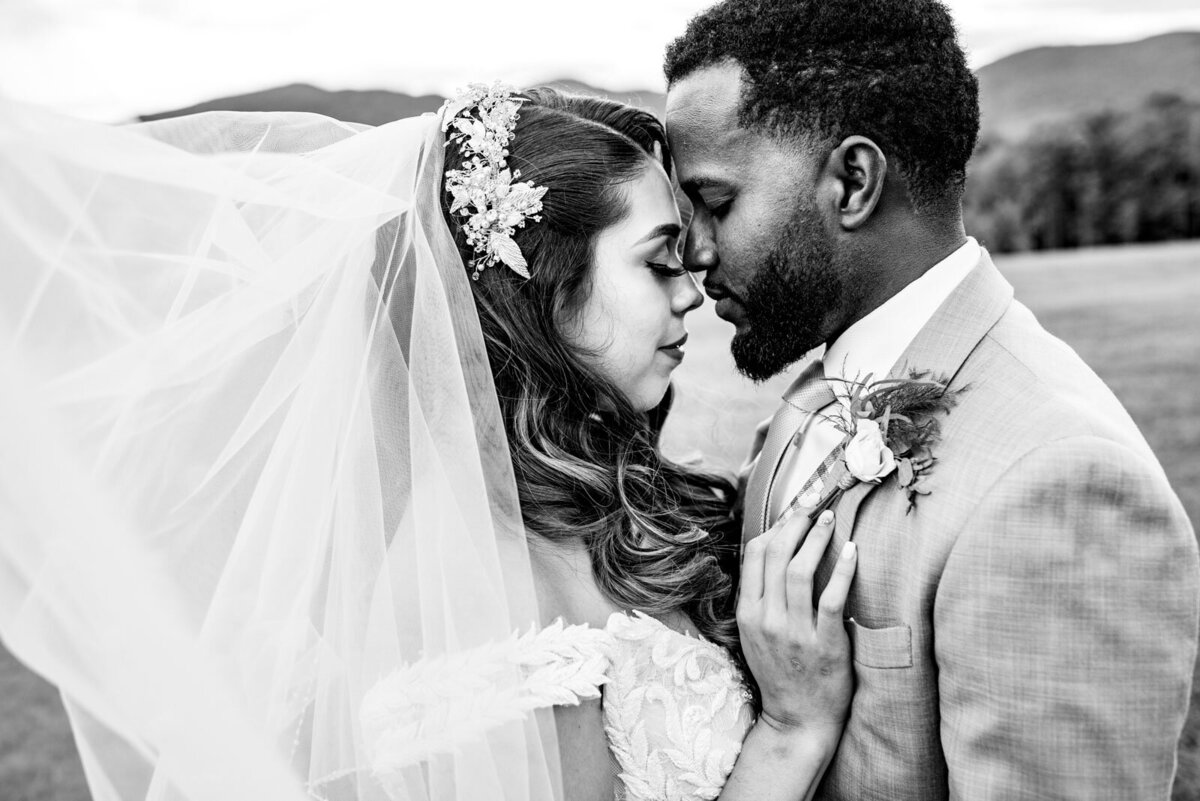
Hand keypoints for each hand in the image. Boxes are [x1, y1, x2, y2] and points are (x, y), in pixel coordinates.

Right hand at [737, 508, 856, 736]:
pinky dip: (842, 569)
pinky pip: (831, 597)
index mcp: (748, 613)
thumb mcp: (755, 635)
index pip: (753, 555)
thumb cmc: (780, 674)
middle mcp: (766, 619)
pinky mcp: (823, 643)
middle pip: (775, 554)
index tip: (793, 511)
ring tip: (830, 518)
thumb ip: (759, 599)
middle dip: (796, 522)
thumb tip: (773, 555)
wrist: (796, 720)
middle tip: (814, 504)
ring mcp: (793, 632)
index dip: (775, 526)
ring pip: (799, 570)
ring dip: (816, 538)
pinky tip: (851, 550)